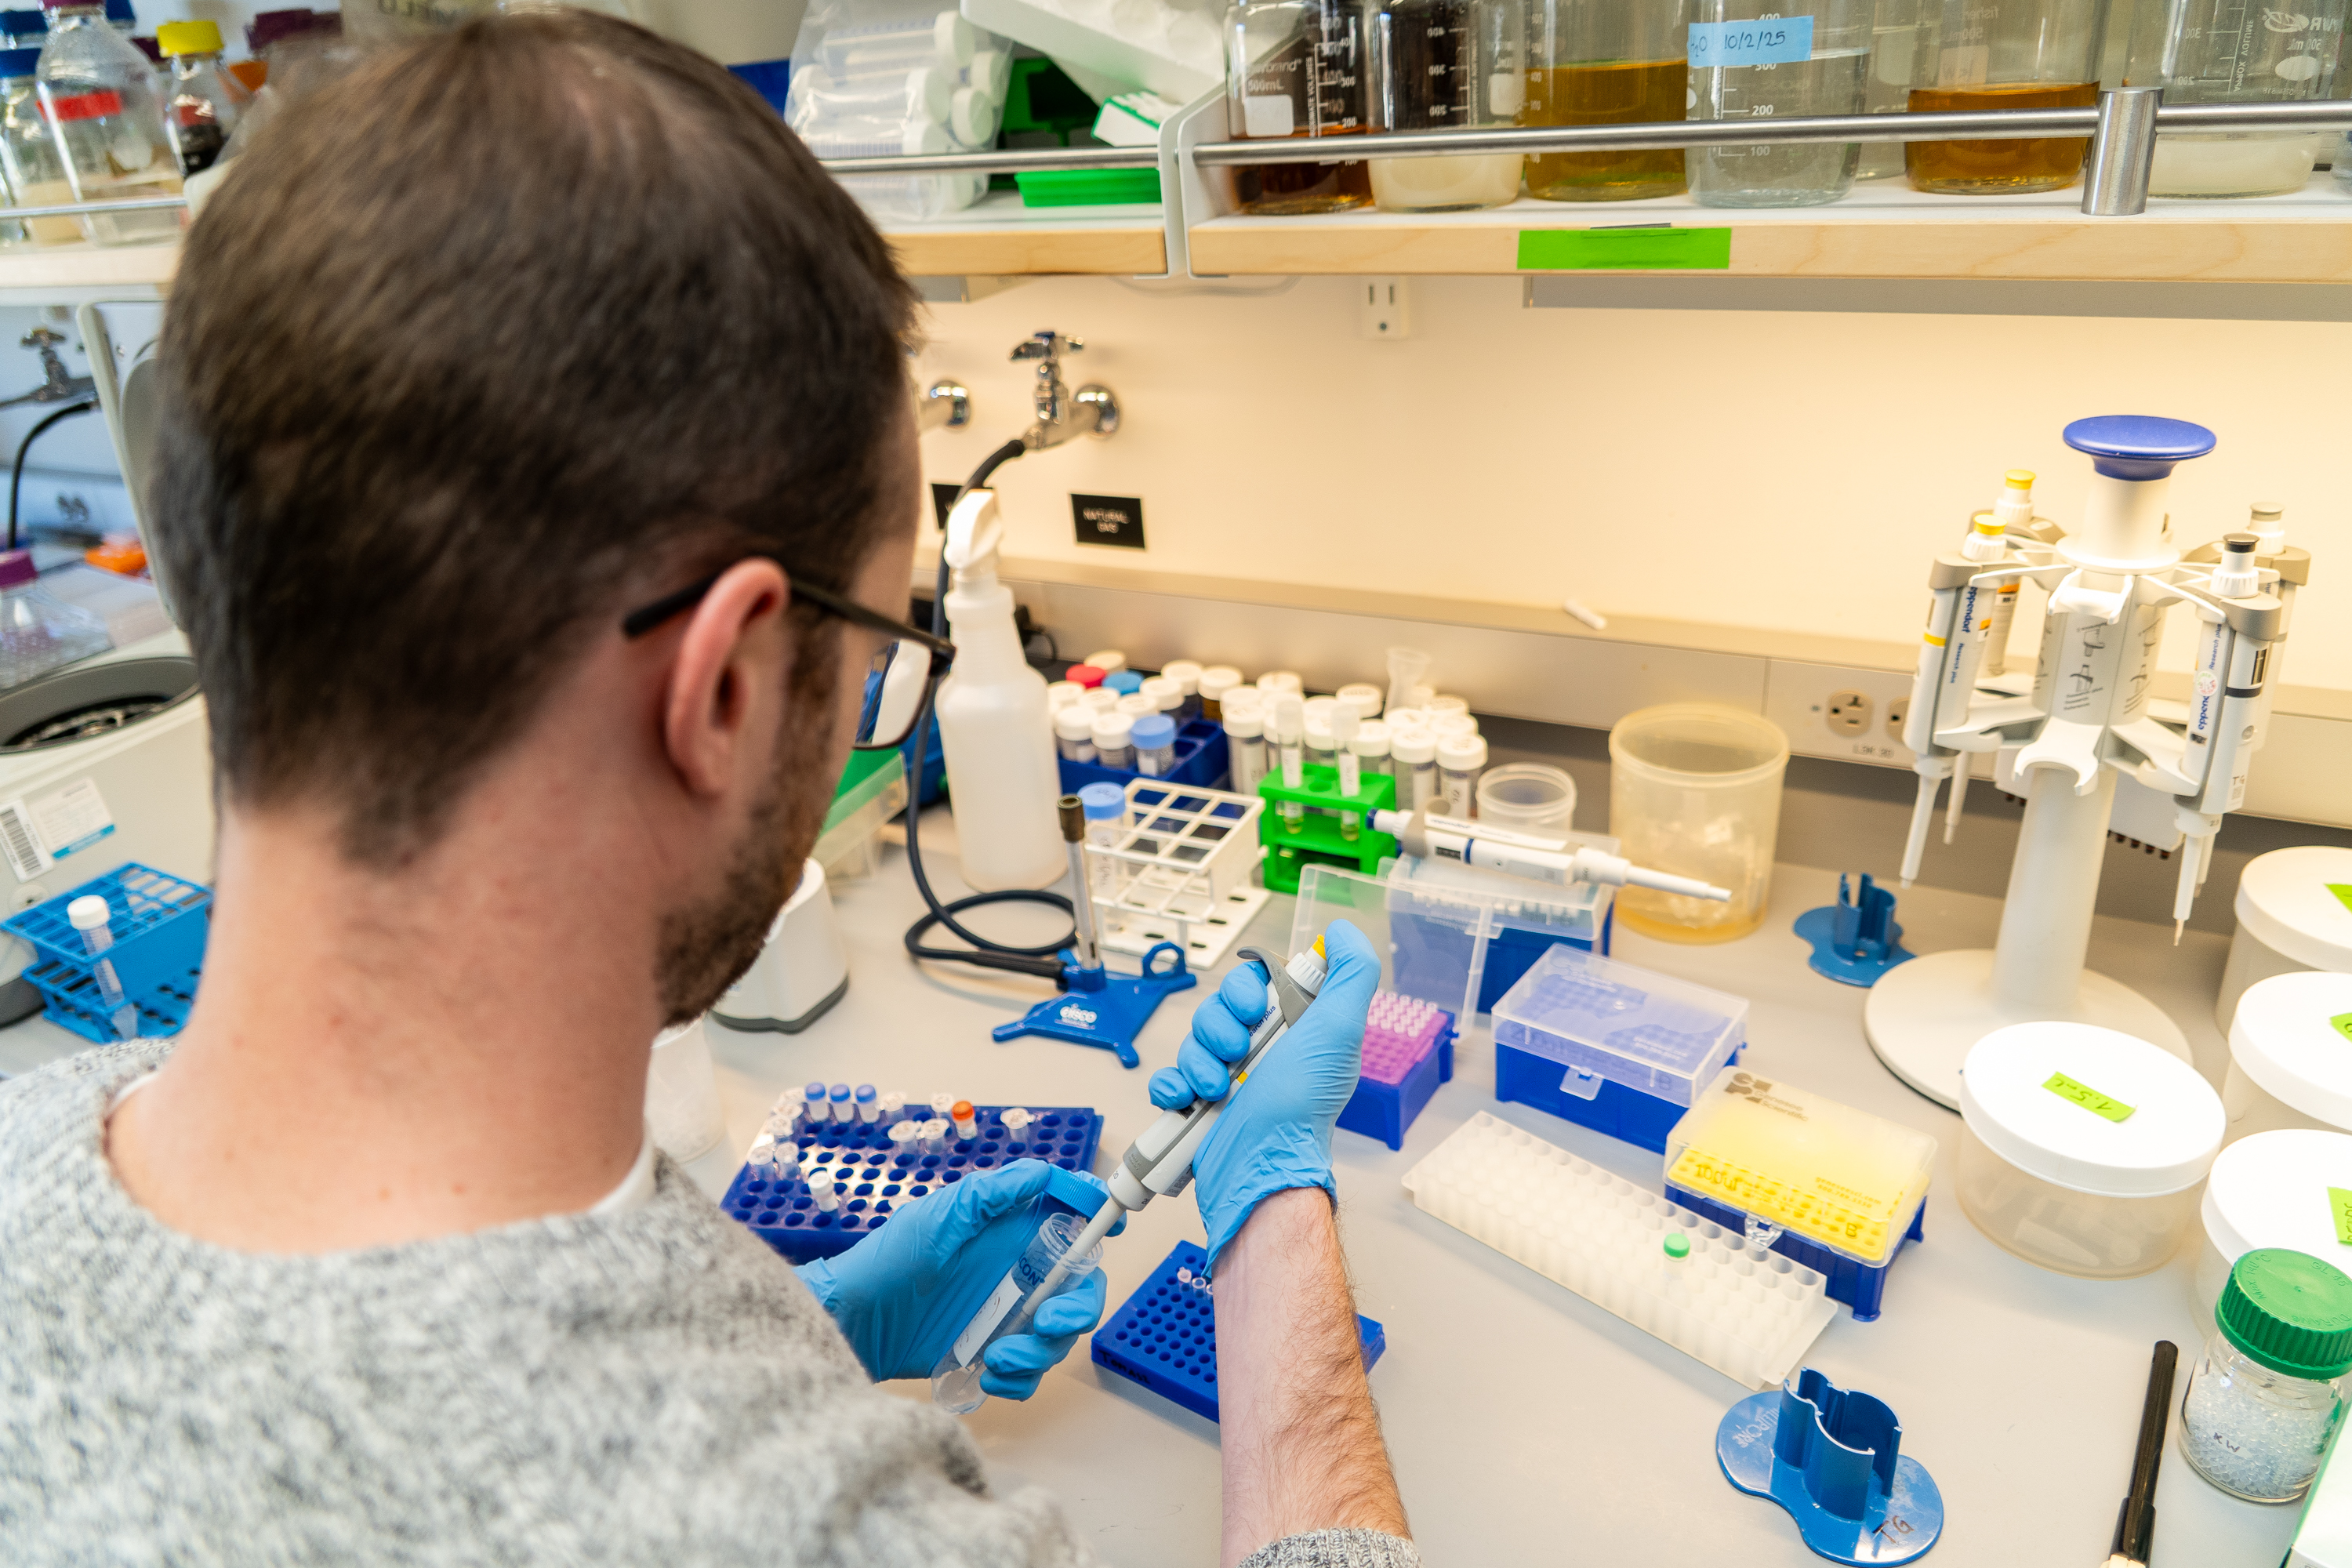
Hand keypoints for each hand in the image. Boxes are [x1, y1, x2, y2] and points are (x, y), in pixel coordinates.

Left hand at [797, 1158, 1121, 1397]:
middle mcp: (1019, 1272)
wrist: (855, 1324)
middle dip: (1078, 1307)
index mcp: (1013, 1232)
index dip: (1100, 1219)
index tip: (1111, 1225)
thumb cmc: (890, 1259)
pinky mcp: (993, 1353)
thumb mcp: (942, 1215)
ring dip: (1042, 1351)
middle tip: (1050, 1321)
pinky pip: (1031, 1372)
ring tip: (1001, 1358)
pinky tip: (989, 1375)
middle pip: (1081, 1287)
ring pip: (1059, 1335)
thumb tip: (1044, 1173)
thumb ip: (994, 1193)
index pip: (1073, 1220)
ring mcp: (1008, 1315)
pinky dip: (1020, 1378)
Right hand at [1146, 920, 1378, 1264]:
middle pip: (1216, 1008)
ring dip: (1199, 1062)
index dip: (1245, 989)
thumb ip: (1351, 973)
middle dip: (1219, 1027)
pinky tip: (1187, 1101)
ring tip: (1217, 1089)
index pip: (1253, 982)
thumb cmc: (1302, 1106)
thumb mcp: (1340, 1028)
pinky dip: (1171, 1088)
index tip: (1256, 1010)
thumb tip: (1342, 931)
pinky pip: (1167, 1078)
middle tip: (1237, 1053)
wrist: (1261, 1168)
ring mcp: (1226, 1080)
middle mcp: (1260, 1052)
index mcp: (1292, 1030)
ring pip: (1190, 1041)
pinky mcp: (1196, 1107)